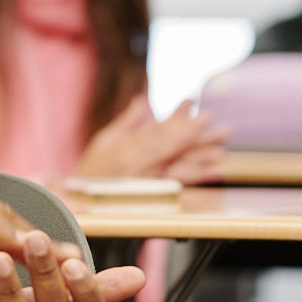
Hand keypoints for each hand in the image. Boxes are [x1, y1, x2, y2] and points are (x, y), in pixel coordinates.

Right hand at [74, 97, 229, 182]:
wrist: (81, 201)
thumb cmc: (93, 169)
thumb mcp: (105, 140)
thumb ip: (128, 121)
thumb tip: (144, 100)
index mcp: (128, 148)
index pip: (157, 129)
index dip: (176, 116)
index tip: (192, 101)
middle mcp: (140, 164)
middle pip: (171, 146)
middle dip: (194, 133)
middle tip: (212, 120)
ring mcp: (148, 181)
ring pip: (179, 167)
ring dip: (200, 158)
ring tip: (220, 151)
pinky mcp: (155, 194)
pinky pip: (180, 185)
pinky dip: (198, 178)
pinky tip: (214, 172)